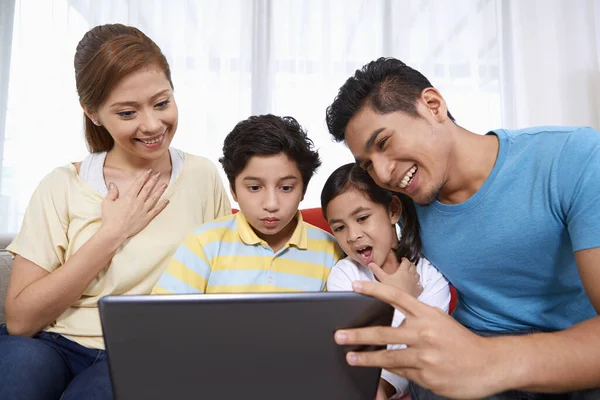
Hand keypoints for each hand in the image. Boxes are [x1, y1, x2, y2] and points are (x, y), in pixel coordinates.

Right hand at [101, 169, 168, 238]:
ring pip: (154, 198)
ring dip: (160, 190)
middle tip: (159, 174)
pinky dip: (162, 205)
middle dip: (153, 180)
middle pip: (148, 189)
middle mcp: (138, 202)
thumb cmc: (110, 218)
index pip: (138, 184)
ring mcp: (144, 210)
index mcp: (129, 197)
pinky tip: (167, 200)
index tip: (149, 171)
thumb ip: (112, 192)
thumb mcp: (107, 203)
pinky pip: (156, 210)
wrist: (115, 232)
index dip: (144, 176)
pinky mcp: (146, 218)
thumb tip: (113, 184)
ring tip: (165, 184)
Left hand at [334, 281, 503, 398]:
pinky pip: (402, 373)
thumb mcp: (439, 320)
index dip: (373, 290)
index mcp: (427, 314)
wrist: (488, 364)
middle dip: (358, 334)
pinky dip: (391, 372)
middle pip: (383, 332)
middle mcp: (424, 333)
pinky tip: (379, 371)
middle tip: (339, 335)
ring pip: (388, 357)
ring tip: (350, 357)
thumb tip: (388, 322)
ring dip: (366, 358)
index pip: (395, 298)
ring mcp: (425, 356)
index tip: (354, 285)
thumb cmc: (460, 341)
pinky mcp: (427, 376)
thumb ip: (415, 319)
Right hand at [369, 257, 422, 297]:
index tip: (402, 259)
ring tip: (411, 273)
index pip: (406, 261)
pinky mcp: (417, 291)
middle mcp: (411, 275)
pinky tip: (416, 285)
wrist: (400, 302)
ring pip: (417, 275)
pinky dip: (418, 284)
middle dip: (410, 264)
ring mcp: (415, 283)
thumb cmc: (392, 290)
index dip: (404, 259)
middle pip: (413, 267)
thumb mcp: (382, 279)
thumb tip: (370, 264)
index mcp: (403, 271)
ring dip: (415, 273)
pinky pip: (420, 286)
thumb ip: (377, 270)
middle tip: (406, 265)